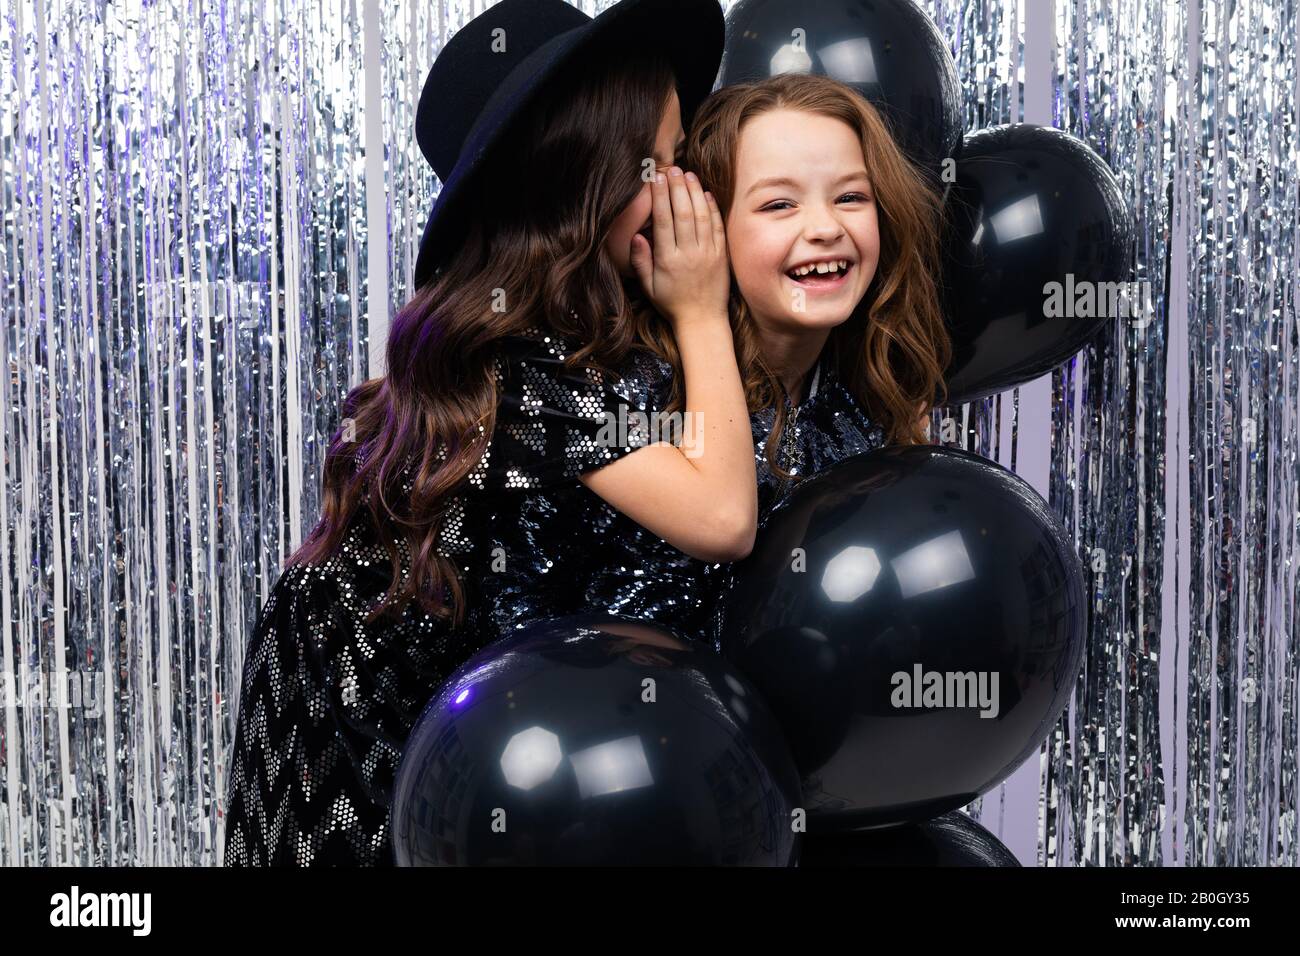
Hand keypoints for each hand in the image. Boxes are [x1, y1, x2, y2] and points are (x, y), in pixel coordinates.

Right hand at [629, 166, 729, 330]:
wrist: (702, 320)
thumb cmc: (672, 303)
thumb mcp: (648, 287)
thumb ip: (641, 261)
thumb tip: (637, 235)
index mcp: (668, 260)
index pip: (663, 221)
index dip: (660, 197)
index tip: (656, 179)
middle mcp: (689, 254)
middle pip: (683, 212)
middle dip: (677, 187)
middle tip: (672, 168)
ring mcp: (708, 253)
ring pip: (701, 215)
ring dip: (694, 192)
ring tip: (687, 174)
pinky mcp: (722, 255)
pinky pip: (717, 226)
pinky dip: (712, 208)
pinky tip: (705, 193)